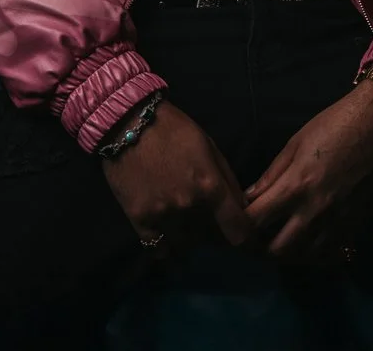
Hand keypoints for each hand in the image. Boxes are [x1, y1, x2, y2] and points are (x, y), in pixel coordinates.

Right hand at [99, 99, 256, 255]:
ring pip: (186, 246)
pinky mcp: (139, 220)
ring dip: (191, 239)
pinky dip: (166, 247)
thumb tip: (242, 208)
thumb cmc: (174, 129)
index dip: (245, 238)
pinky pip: (158, 249)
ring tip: (188, 226)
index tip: (244, 237)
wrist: (127, 122)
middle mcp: (188, 206)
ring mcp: (162, 215)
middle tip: (211, 224)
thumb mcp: (210, 147)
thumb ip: (227, 180)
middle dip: (215, 234)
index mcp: (210, 186)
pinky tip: (168, 236)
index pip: (238, 231)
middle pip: (211, 239)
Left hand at [243, 80, 372, 263]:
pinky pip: (329, 255)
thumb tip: (249, 199)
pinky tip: (307, 243)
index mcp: (295, 186)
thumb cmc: (334, 125)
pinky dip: (314, 255)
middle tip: (256, 237)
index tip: (236, 221)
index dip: (239, 226)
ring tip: (280, 240)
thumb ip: (271, 175)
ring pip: (303, 258)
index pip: (255, 222)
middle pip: (277, 250)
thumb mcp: (295, 144)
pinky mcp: (355, 226)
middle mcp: (314, 211)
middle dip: (260, 247)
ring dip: (287, 254)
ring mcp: (337, 222)